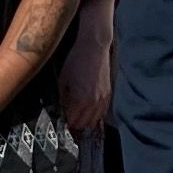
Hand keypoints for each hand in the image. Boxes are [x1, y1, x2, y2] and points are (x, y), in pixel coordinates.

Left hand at [60, 0, 113, 135]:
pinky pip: (103, 111)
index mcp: (80, 99)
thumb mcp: (63, 79)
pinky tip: (90, 113)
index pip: (74, 121)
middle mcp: (93, 102)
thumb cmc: (76, 61)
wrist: (94, 47)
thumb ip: (63, 97)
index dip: (68, 124)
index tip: (64, 124)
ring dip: (87, 121)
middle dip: (77, 125)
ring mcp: (103, 99)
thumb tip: (64, 109)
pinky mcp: (109, 94)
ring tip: (80, 119)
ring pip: (95, 120)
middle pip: (85, 124)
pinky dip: (96, 115)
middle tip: (71, 123)